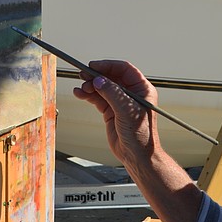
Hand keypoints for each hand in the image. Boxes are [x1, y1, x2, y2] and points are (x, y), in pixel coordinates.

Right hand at [74, 59, 202, 221]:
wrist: (136, 156)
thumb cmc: (141, 135)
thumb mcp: (127, 111)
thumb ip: (112, 93)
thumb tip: (99, 80)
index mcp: (142, 89)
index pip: (124, 69)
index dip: (109, 65)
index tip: (94, 66)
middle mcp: (131, 93)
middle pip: (111, 76)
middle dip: (97, 75)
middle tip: (83, 74)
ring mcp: (120, 102)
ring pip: (102, 87)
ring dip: (91, 85)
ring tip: (82, 88)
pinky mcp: (110, 111)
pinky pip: (97, 98)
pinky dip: (88, 95)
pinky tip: (80, 93)